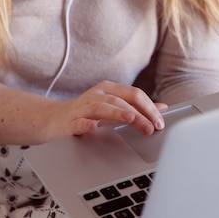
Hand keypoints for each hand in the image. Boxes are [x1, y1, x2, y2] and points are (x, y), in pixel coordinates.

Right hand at [46, 80, 166, 140]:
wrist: (56, 119)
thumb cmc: (88, 113)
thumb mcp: (114, 107)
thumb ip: (137, 107)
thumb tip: (162, 108)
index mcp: (109, 89)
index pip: (133, 94)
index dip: (149, 107)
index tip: (160, 122)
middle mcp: (97, 94)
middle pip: (121, 100)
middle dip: (139, 113)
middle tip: (151, 127)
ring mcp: (83, 106)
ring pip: (102, 107)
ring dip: (118, 113)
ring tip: (131, 119)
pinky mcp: (70, 120)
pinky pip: (79, 121)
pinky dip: (86, 124)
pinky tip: (93, 127)